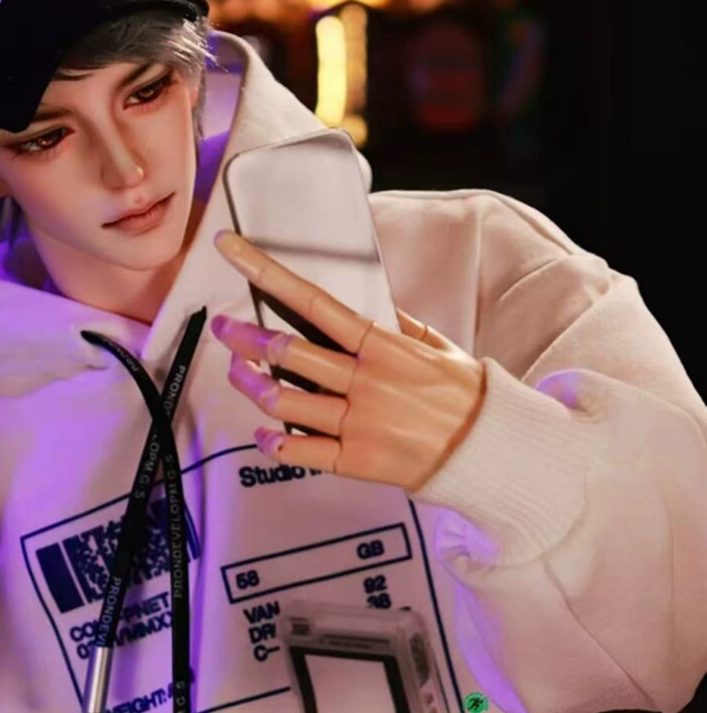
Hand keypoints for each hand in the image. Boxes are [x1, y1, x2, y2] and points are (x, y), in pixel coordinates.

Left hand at [210, 230, 486, 492]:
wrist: (490, 450)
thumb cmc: (465, 396)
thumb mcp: (436, 347)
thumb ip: (399, 326)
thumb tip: (373, 305)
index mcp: (383, 345)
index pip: (313, 302)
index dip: (267, 274)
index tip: (233, 252)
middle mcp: (365, 381)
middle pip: (287, 351)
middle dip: (244, 337)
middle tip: (223, 328)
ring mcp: (358, 422)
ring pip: (285, 400)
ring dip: (251, 385)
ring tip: (238, 375)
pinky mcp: (356, 460)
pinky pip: (301, 451)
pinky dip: (274, 443)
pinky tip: (262, 433)